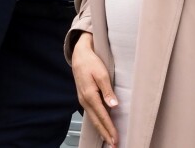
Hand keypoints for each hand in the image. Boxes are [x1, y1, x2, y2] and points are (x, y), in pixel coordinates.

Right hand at [72, 32, 118, 146]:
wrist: (79, 55)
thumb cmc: (91, 62)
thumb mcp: (102, 74)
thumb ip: (108, 91)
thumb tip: (114, 106)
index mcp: (90, 95)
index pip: (102, 116)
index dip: (109, 128)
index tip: (116, 139)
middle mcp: (85, 100)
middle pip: (96, 121)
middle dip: (105, 134)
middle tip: (113, 145)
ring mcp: (83, 99)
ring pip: (93, 118)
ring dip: (101, 130)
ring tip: (108, 139)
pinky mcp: (83, 97)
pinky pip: (91, 113)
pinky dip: (97, 122)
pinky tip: (101, 125)